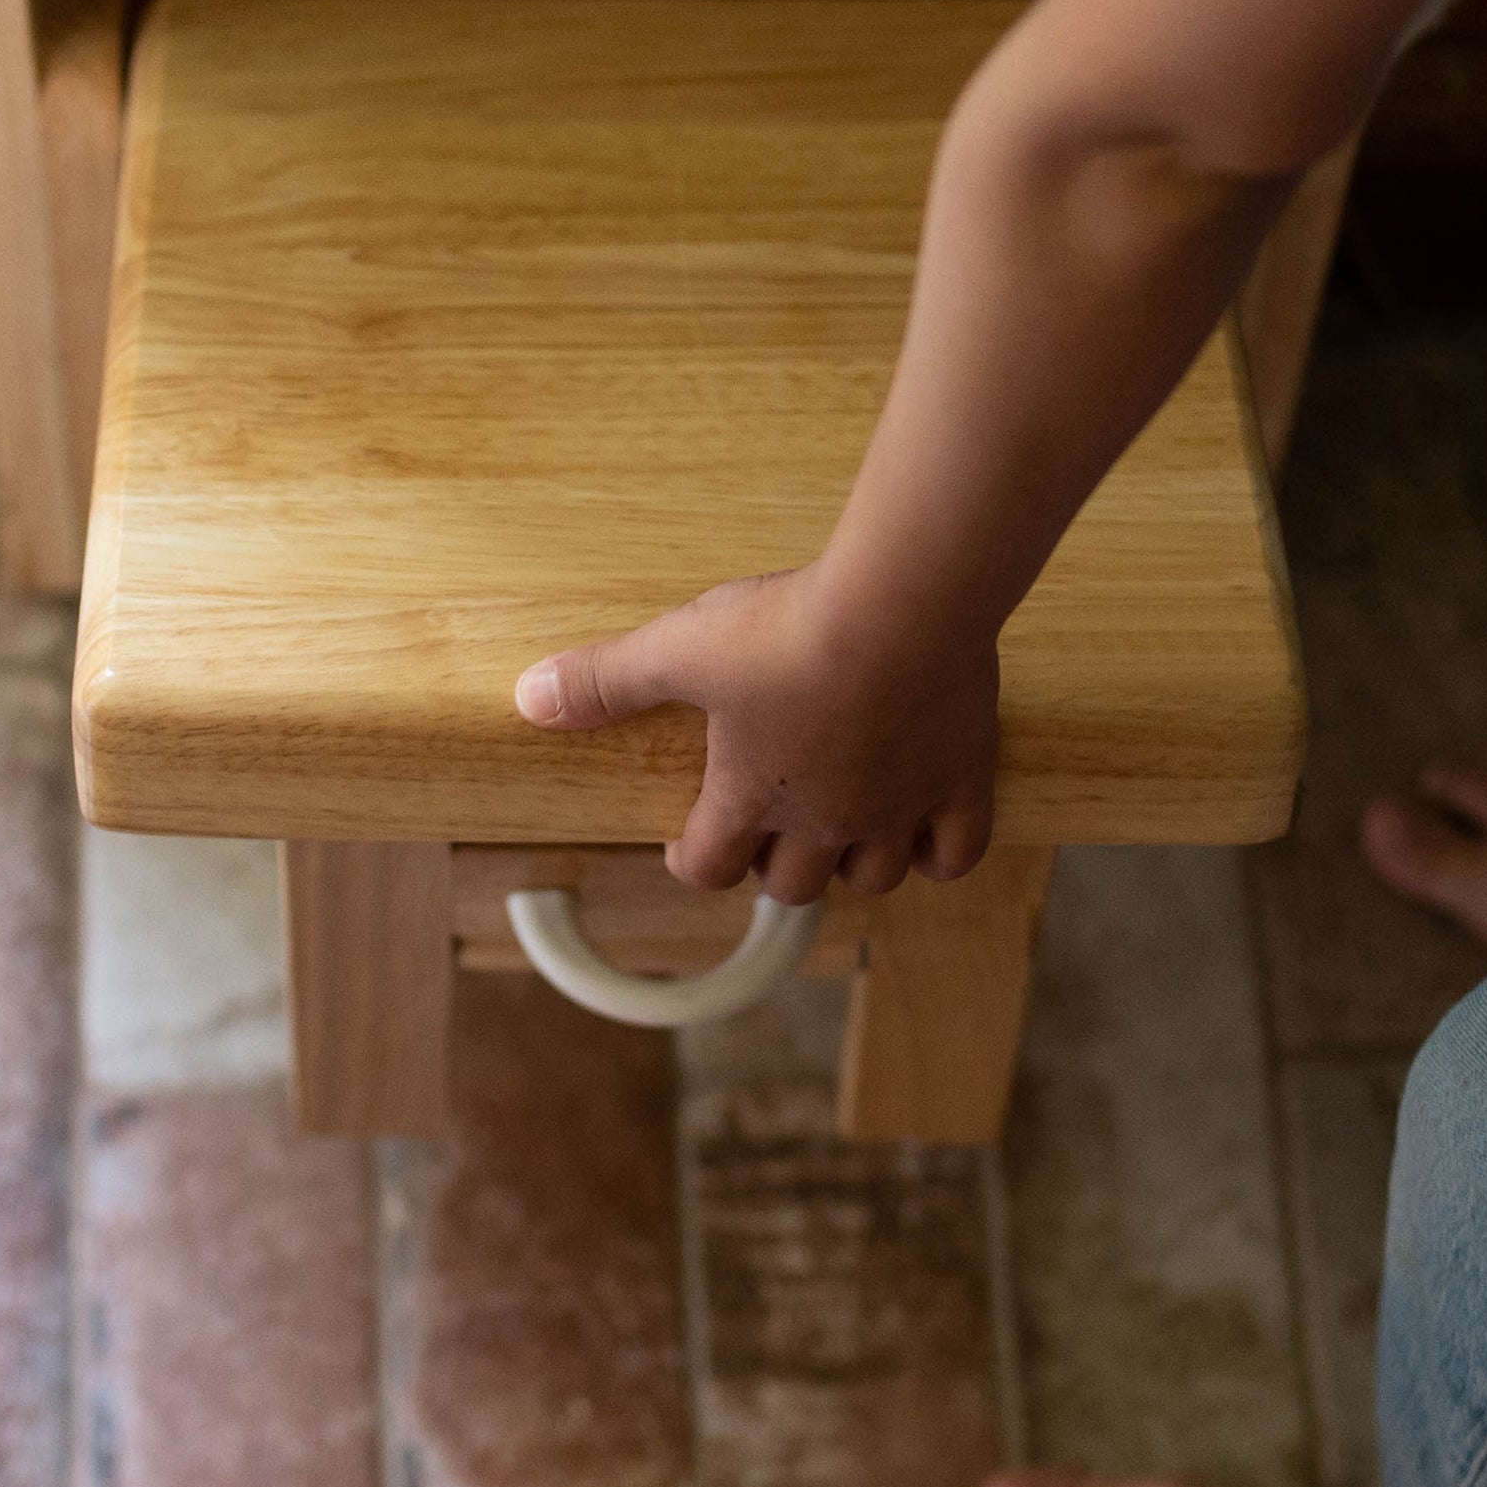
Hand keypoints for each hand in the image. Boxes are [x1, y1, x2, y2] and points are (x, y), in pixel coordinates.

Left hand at [514, 567, 1000, 901]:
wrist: (902, 602)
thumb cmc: (787, 628)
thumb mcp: (678, 647)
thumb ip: (604, 680)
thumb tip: (526, 698)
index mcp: (751, 795)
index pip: (710, 866)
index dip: (692, 857)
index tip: (688, 837)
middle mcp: (826, 819)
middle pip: (793, 884)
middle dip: (773, 862)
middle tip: (766, 821)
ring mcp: (899, 806)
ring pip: (875, 876)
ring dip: (853, 862)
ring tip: (842, 825)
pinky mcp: (960, 778)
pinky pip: (955, 851)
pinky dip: (938, 852)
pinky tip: (922, 830)